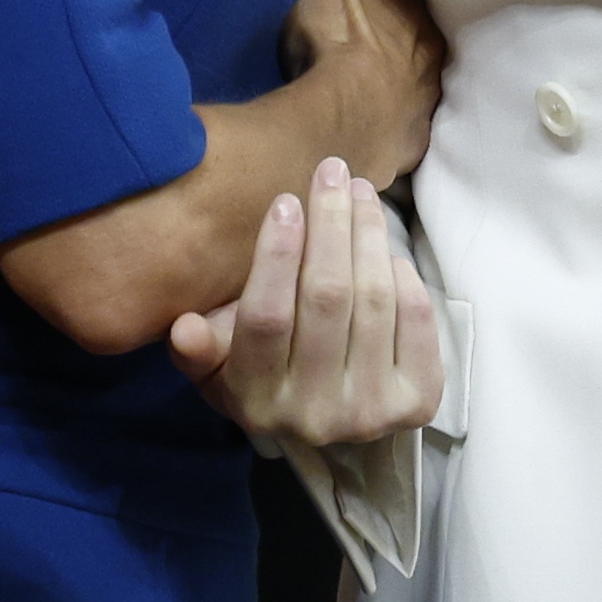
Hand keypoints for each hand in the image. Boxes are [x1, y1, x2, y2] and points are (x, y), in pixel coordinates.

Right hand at [172, 157, 443, 447]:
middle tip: (332, 172)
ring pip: (373, 300)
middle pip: (327, 297)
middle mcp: (315, 414)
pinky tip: (384, 246)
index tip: (287, 200)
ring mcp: (372, 411)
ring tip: (359, 191)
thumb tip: (183, 328)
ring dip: (368, 233)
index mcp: (256, 401)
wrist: (329, 429)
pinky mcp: (418, 401)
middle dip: (331, 223)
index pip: (267, 317)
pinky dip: (402, 274)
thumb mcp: (216, 368)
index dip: (277, 254)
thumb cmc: (262, 377)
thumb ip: (197, 348)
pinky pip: (415, 319)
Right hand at [282, 0, 444, 186]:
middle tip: (369, 24)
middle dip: (398, 25)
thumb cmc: (334, 39)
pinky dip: (393, 119)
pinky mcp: (414, 139)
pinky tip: (375, 121)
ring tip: (370, 75)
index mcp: (410, 1)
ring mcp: (426, 95)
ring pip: (417, 74)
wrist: (346, 121)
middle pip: (414, 27)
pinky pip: (405, 122)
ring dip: (399, 73)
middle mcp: (429, 45)